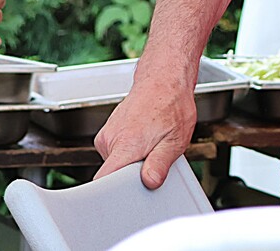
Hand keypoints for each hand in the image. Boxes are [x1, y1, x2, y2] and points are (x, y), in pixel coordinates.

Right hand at [94, 71, 198, 187]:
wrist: (164, 80)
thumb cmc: (172, 106)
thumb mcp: (175, 139)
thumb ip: (160, 163)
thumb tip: (150, 182)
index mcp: (125, 145)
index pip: (103, 180)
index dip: (109, 195)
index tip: (120, 198)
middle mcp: (110, 141)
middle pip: (113, 175)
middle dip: (132, 176)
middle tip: (153, 160)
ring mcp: (108, 135)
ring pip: (116, 163)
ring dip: (133, 161)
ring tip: (151, 144)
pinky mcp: (109, 132)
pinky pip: (117, 152)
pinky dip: (130, 151)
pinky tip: (145, 139)